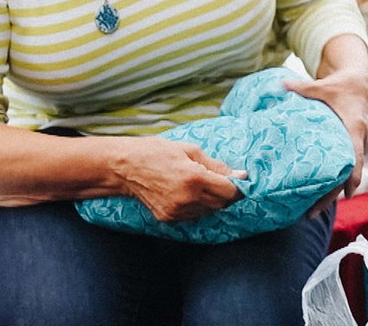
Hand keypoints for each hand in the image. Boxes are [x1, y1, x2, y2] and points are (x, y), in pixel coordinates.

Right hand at [115, 137, 245, 222]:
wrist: (126, 168)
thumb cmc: (158, 152)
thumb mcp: (190, 150)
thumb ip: (216, 165)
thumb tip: (240, 175)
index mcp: (195, 178)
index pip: (230, 191)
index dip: (238, 185)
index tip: (241, 178)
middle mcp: (188, 198)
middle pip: (222, 203)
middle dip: (227, 193)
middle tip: (223, 179)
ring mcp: (178, 211)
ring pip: (209, 211)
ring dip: (213, 200)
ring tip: (202, 183)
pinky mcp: (169, 218)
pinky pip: (194, 215)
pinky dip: (198, 205)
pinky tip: (189, 192)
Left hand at [285, 35, 367, 212]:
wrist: (358, 81)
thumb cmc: (342, 86)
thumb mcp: (324, 86)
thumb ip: (303, 88)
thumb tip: (280, 84)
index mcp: (353, 128)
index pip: (356, 156)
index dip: (353, 176)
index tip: (348, 195)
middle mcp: (356, 139)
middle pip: (348, 175)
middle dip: (333, 195)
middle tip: (313, 212)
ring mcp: (353, 144)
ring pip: (345, 175)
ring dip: (331, 192)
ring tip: (311, 211)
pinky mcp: (348, 144)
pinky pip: (342, 167)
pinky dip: (333, 181)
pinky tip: (316, 193)